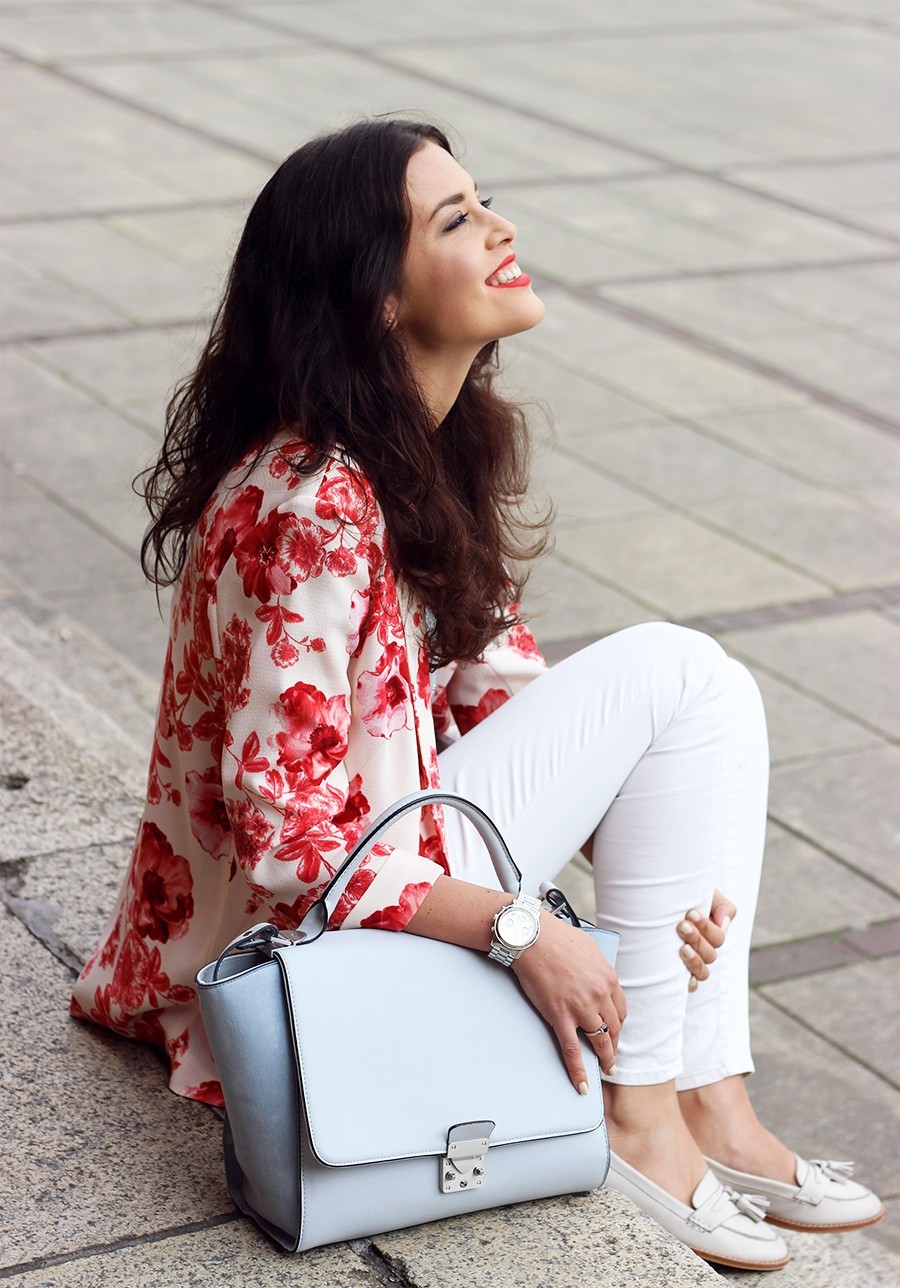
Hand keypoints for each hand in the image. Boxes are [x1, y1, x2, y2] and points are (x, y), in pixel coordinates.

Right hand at [512, 913, 625, 1090]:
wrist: (533, 937)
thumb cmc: (557, 937)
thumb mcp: (589, 948)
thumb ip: (598, 967)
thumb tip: (598, 976)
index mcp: (608, 978)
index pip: (620, 1009)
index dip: (618, 1024)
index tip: (615, 1031)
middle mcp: (599, 995)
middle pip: (613, 1027)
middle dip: (614, 1043)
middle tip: (613, 1054)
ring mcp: (580, 1008)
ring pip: (599, 1041)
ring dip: (605, 1057)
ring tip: (607, 1068)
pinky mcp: (560, 1016)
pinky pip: (572, 1050)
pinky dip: (578, 1070)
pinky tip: (582, 1084)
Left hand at [677, 889, 736, 990]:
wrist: (650, 904)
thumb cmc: (678, 897)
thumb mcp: (702, 895)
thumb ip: (721, 905)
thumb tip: (724, 922)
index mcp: (710, 932)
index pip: (718, 937)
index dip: (707, 927)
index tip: (691, 914)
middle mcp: (703, 950)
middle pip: (711, 954)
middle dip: (697, 939)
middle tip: (681, 926)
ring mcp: (692, 964)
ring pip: (703, 972)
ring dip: (694, 960)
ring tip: (682, 948)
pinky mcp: (679, 975)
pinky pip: (690, 986)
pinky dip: (690, 983)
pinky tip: (684, 978)